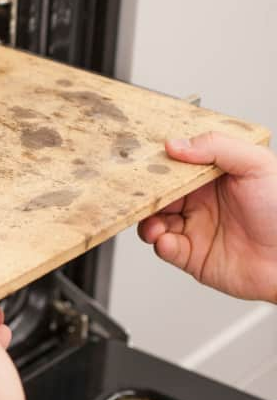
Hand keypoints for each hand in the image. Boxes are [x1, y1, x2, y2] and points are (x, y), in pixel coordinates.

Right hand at [138, 132, 276, 301]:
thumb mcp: (257, 164)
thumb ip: (217, 146)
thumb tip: (176, 144)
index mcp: (211, 176)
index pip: (174, 166)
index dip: (157, 166)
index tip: (144, 165)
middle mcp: (199, 201)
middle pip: (158, 194)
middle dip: (145, 196)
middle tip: (142, 197)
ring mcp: (194, 228)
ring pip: (153, 221)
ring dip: (147, 222)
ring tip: (155, 225)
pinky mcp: (191, 255)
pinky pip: (165, 248)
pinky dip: (160, 244)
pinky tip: (167, 240)